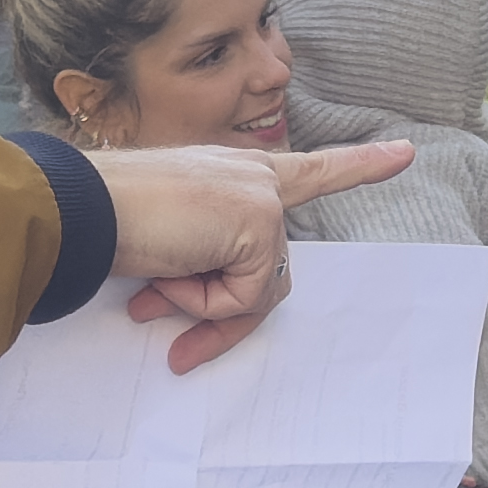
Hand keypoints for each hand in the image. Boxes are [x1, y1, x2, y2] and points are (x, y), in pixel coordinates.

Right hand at [95, 135, 413, 371]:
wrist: (81, 207)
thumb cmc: (105, 219)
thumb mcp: (169, 244)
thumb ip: (205, 266)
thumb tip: (210, 311)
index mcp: (233, 174)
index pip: (308, 171)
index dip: (359, 165)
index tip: (406, 152)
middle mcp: (254, 177)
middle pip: (266, 273)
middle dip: (220, 315)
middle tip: (171, 335)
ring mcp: (260, 198)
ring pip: (256, 290)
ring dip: (203, 306)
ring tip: (156, 287)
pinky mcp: (257, 221)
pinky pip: (243, 296)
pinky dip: (203, 303)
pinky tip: (170, 273)